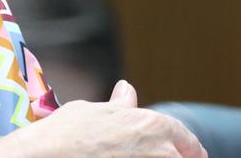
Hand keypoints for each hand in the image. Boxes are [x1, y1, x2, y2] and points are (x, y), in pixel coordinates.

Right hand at [0, 80, 206, 157]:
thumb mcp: (94, 111)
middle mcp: (162, 152)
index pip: (187, 140)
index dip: (191, 148)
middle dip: (176, 157)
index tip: (194, 153)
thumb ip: (120, 106)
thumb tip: (128, 90)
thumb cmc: (67, 133)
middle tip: (160, 155)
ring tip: (130, 155)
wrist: (47, 157)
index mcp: (154, 126)